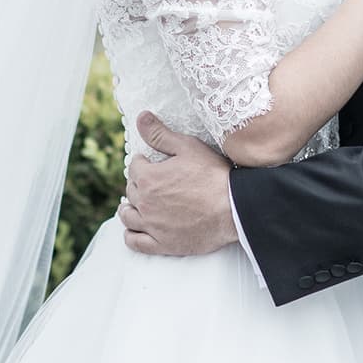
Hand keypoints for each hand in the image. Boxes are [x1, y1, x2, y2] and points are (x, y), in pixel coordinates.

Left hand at [118, 112, 236, 255]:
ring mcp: (152, 226)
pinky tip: (135, 230)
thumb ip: (160, 134)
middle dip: (138, 184)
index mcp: (148, 178)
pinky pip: (135, 242)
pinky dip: (131, 235)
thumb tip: (141, 117)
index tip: (151, 163)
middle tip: (150, 183)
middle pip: (131, 191)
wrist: (234, 208)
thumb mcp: (188, 147)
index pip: (134, 167)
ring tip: (135, 205)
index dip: (143, 163)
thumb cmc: (213, 175)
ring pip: (128, 217)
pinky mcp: (162, 244)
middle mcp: (145, 203)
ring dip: (129, 208)